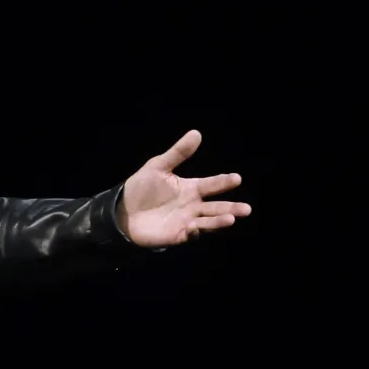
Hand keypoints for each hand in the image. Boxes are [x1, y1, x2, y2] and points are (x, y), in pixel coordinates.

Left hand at [117, 131, 251, 247]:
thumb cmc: (141, 187)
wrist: (122, 210)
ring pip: (208, 222)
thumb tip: (196, 133)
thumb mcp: (158, 166)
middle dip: (232, 208)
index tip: (237, 178)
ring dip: (219, 221)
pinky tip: (196, 227)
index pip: (212, 185)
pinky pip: (190, 234)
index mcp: (191, 188)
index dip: (224, 182)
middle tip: (247, 209)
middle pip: (217, 207)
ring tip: (231, 219)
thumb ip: (178, 153)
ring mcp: (186, 221)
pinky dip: (195, 231)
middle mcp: (193, 206)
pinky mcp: (177, 235)